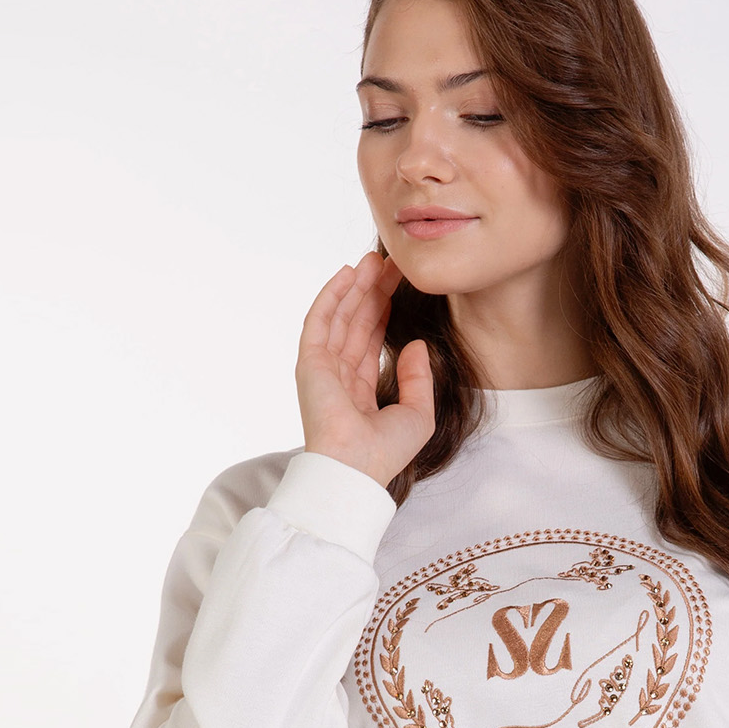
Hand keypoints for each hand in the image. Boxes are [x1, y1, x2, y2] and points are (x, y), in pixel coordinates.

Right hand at [295, 250, 434, 487]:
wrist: (356, 468)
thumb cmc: (385, 452)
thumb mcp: (418, 414)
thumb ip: (419, 378)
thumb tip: (415, 344)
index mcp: (360, 391)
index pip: (371, 341)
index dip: (384, 311)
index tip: (399, 286)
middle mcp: (338, 377)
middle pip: (356, 323)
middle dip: (372, 291)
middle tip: (390, 263)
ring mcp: (322, 369)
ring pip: (340, 316)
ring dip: (356, 287)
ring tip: (374, 259)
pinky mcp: (310, 363)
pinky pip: (320, 320)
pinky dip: (332, 295)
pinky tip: (348, 273)